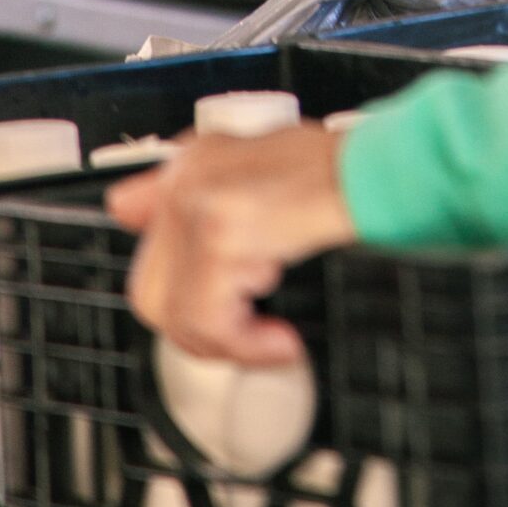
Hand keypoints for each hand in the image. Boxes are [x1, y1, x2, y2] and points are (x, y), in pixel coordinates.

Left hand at [105, 124, 355, 364]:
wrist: (377, 168)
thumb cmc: (339, 169)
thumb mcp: (267, 166)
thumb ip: (216, 193)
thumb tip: (152, 219)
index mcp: (194, 160)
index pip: (130, 212)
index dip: (167, 273)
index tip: (206, 299)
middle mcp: (186, 177)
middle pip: (148, 286)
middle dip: (199, 328)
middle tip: (246, 335)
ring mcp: (197, 202)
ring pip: (175, 314)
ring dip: (228, 344)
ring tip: (272, 338)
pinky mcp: (220, 233)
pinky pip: (208, 321)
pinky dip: (245, 347)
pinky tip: (280, 341)